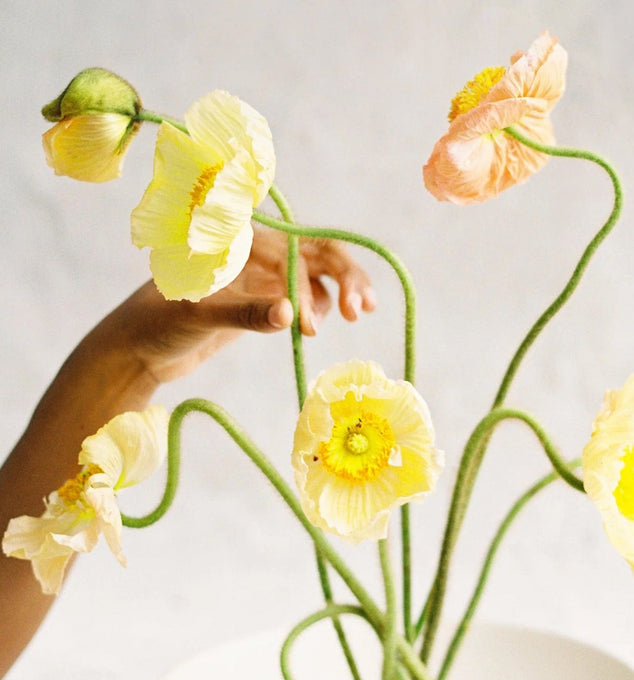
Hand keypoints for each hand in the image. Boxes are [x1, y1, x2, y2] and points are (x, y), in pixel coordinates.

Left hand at [108, 227, 375, 383]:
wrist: (137, 350)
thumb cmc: (157, 325)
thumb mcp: (198, 317)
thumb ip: (244, 314)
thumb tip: (289, 314)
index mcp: (238, 242)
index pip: (294, 252)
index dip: (309, 285)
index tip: (308, 326)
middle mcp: (254, 253)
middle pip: (318, 253)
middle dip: (346, 276)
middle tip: (364, 309)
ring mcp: (260, 277)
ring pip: (317, 274)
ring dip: (339, 290)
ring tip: (355, 315)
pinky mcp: (261, 301)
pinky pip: (303, 297)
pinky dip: (320, 307)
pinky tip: (318, 325)